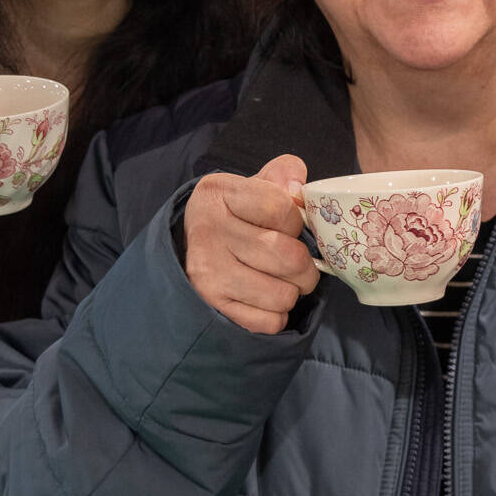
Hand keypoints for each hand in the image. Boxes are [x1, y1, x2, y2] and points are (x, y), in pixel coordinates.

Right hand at [181, 153, 319, 334]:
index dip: (296, 221)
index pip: (282, 209)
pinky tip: (266, 298)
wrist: (189, 247)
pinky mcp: (213, 305)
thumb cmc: (235, 214)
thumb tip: (298, 189)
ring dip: (293, 291)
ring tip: (283, 280)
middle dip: (306, 264)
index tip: (288, 225)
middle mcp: (208, 232)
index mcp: (218, 193)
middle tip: (300, 263)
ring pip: (283, 294)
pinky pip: (270, 321)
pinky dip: (277, 314)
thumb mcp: (254, 185)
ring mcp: (208, 273)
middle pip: (288, 257)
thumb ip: (283, 174)